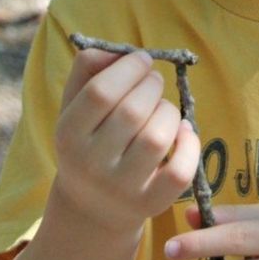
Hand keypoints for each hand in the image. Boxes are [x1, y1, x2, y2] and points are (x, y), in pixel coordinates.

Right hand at [53, 47, 200, 234]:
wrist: (91, 208)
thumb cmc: (88, 140)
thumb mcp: (74, 104)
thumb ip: (88, 67)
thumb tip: (116, 50)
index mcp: (68, 135)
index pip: (100, 92)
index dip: (128, 68)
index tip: (142, 60)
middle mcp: (91, 166)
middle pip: (133, 111)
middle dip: (152, 85)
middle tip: (153, 82)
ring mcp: (121, 189)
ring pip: (158, 137)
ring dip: (169, 111)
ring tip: (162, 109)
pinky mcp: (150, 204)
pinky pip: (180, 171)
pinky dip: (190, 144)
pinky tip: (183, 132)